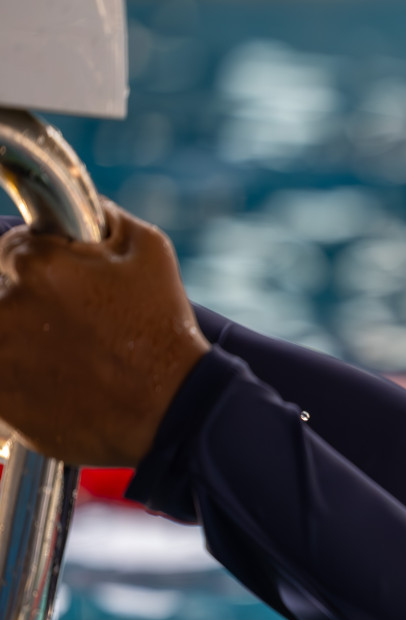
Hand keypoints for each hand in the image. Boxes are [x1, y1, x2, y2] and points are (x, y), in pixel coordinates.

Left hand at [0, 203, 209, 466]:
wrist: (173, 410)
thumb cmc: (163, 331)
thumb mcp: (151, 252)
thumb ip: (104, 218)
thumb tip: (84, 209)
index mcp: (36, 264)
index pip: (7, 251)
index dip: (36, 269)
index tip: (59, 290)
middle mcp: (5, 307)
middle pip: (0, 297)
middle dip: (26, 307)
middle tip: (68, 330)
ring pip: (1, 337)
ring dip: (21, 344)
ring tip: (65, 361)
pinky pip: (1, 379)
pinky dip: (19, 381)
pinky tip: (56, 386)